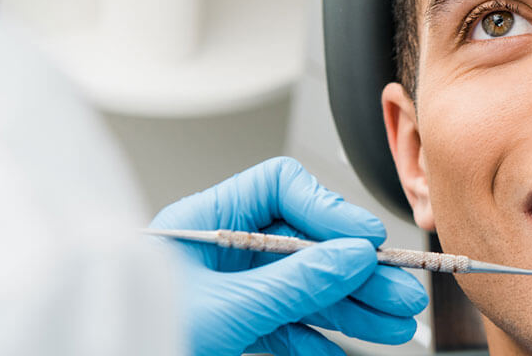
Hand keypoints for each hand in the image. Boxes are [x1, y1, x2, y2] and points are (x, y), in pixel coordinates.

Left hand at [150, 157, 427, 355]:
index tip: (363, 240)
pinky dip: (325, 342)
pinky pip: (292, 331)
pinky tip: (354, 349)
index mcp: (205, 225)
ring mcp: (232, 295)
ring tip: (394, 322)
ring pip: (306, 291)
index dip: (327, 209)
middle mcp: (222, 255)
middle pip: (305, 245)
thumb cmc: (134, 336)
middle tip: (397, 290)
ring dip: (354, 307)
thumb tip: (351, 256)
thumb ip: (292, 283)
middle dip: (355, 271)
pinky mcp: (238, 335)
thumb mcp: (223, 309)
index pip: (280, 190)